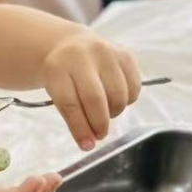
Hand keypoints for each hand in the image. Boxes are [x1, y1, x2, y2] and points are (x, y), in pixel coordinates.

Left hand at [42, 32, 142, 149]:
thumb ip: (72, 115)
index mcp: (58, 67)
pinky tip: (115, 98)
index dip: (79, 127)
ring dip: (114, 112)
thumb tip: (90, 144)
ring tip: (105, 112)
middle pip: (95, 99)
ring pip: (118, 95)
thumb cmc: (63, 76)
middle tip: (99, 135)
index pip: (69, 102)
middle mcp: (82, 55)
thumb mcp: (57, 91)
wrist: (71, 46)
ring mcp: (106, 52)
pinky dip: (127, 100)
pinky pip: (134, 87)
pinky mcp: (125, 54)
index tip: (86, 145)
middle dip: (99, 123)